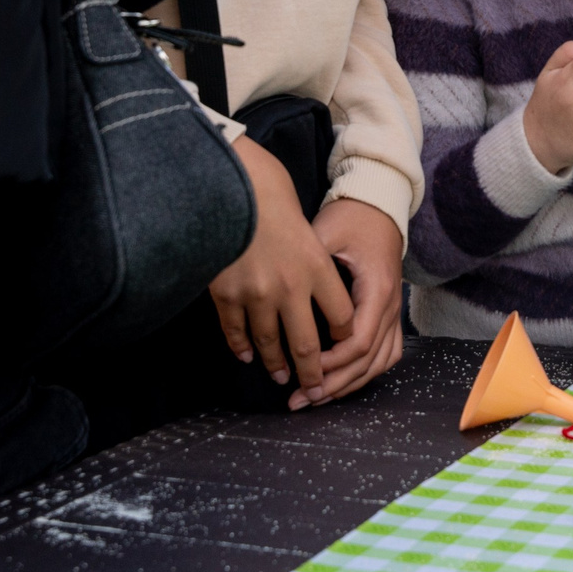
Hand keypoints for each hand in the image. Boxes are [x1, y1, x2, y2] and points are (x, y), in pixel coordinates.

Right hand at [211, 136, 352, 402]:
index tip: (344, 348)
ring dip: (276, 365)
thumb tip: (316, 279)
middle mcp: (290, 287)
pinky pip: (236, 331)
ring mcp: (256, 295)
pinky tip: (247, 355)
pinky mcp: (226, 295)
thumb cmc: (269, 192)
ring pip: (269, 344)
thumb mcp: (306, 223)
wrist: (229, 181)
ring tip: (280, 376)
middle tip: (315, 390)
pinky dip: (242, 346)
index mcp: (316, 266)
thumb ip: (314, 255)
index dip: (345, 337)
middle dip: (313, 373)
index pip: (342, 317)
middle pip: (307, 345)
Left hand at [307, 199, 405, 405]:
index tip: (303, 369)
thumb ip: (308, 267)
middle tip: (300, 400)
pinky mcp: (391, 313)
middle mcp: (391, 306)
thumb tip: (278, 293)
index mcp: (376, 290)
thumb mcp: (325, 237)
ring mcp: (394, 312)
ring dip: (348, 385)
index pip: (358, 342)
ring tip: (317, 398)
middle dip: (334, 385)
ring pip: (379, 363)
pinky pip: (386, 354)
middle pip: (367, 361)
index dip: (331, 363)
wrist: (377, 206)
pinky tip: (343, 383)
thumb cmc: (349, 220)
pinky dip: (366, 373)